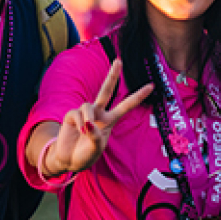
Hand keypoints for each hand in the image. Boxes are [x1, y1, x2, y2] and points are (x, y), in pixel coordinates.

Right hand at [43, 59, 153, 174]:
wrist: (69, 159)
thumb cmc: (86, 154)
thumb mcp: (96, 148)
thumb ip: (95, 136)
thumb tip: (88, 123)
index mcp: (110, 120)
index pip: (126, 106)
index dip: (138, 96)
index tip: (151, 86)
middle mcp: (98, 113)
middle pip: (106, 90)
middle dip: (112, 75)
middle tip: (119, 60)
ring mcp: (85, 113)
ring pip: (88, 106)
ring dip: (88, 118)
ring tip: (85, 131)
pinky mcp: (72, 114)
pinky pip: (77, 113)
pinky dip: (80, 123)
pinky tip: (79, 131)